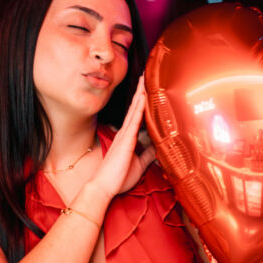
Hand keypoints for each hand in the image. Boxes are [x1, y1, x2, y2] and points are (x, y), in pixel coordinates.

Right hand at [92, 76, 155, 198]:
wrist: (104, 186)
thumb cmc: (118, 178)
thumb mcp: (138, 165)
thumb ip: (147, 155)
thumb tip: (157, 148)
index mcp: (128, 138)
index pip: (137, 115)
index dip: (142, 101)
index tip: (147, 87)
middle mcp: (125, 133)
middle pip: (135, 107)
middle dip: (141, 91)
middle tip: (146, 75)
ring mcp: (125, 135)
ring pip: (134, 109)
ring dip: (140, 94)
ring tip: (145, 78)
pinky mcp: (126, 140)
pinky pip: (134, 120)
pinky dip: (139, 107)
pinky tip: (143, 96)